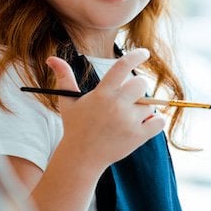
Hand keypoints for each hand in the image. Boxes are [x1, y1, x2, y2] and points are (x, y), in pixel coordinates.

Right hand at [46, 48, 165, 174]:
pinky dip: (156, 120)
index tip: (145, 52)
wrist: (81, 158)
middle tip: (129, 97)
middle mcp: (116, 105)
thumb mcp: (67, 102)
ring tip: (127, 118)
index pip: (123, 66)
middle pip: (141, 84)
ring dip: (142, 108)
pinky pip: (159, 121)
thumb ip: (64, 78)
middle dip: (138, 87)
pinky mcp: (138, 136)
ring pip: (149, 105)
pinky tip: (145, 122)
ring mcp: (128, 122)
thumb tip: (51, 58)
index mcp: (102, 94)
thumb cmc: (75, 127)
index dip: (136, 56)